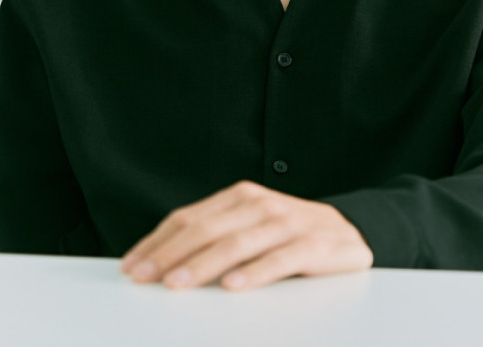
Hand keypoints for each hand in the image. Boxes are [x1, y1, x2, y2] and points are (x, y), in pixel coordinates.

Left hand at [120, 179, 373, 291]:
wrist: (350, 231)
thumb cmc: (289, 233)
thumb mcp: (249, 226)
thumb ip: (214, 237)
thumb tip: (162, 263)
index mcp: (239, 196)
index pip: (189, 218)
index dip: (157, 242)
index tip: (132, 266)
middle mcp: (260, 204)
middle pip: (207, 229)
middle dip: (170, 255)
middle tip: (145, 278)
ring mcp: (287, 222)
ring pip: (237, 243)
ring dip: (203, 265)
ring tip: (178, 285)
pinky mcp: (312, 245)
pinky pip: (279, 259)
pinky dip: (254, 272)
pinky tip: (233, 286)